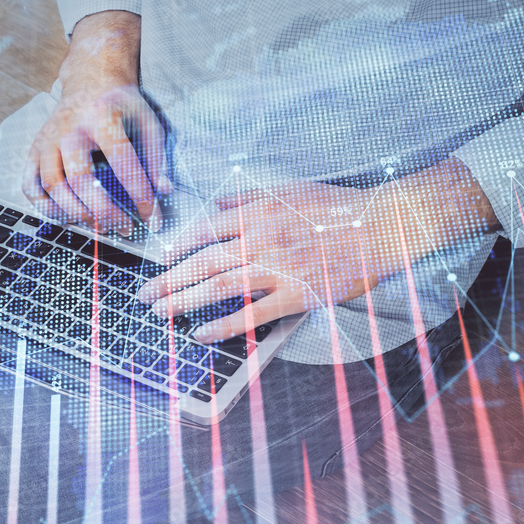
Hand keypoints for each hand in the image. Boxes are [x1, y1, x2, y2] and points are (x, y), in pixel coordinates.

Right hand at [21, 11, 170, 234]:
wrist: (89, 81)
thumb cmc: (121, 106)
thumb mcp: (148, 119)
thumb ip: (158, 155)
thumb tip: (164, 191)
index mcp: (101, 117)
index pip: (121, 161)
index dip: (138, 193)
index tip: (152, 216)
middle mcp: (69, 129)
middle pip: (80, 179)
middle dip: (105, 211)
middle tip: (125, 227)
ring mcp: (47, 140)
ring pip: (53, 187)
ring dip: (77, 215)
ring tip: (100, 227)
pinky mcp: (34, 150)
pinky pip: (30, 186)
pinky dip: (46, 208)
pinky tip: (69, 217)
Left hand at [137, 159, 498, 342]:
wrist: (380, 225)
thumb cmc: (337, 209)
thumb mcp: (288, 190)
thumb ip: (248, 199)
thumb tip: (216, 205)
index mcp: (258, 212)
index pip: (205, 229)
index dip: (177, 247)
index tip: (159, 260)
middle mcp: (260, 238)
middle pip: (202, 261)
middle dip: (167, 280)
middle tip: (144, 296)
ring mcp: (277, 268)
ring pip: (218, 286)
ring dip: (183, 301)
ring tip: (159, 313)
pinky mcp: (296, 294)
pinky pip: (251, 314)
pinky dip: (223, 325)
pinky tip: (200, 333)